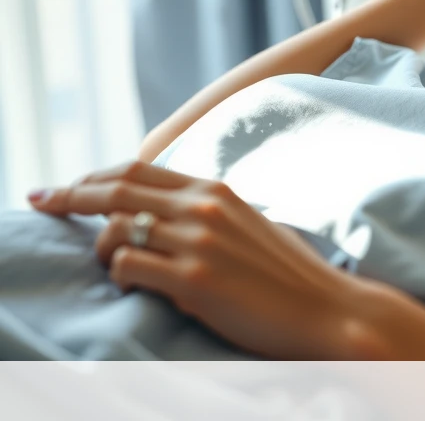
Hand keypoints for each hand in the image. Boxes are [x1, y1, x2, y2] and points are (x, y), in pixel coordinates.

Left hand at [27, 160, 367, 359]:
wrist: (328, 309)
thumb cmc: (289, 275)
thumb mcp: (248, 225)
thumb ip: (206, 212)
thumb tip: (159, 215)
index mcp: (217, 190)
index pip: (138, 170)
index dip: (92, 176)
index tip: (64, 186)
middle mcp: (205, 208)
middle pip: (115, 188)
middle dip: (69, 194)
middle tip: (41, 201)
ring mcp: (199, 243)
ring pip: (115, 230)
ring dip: (100, 249)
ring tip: (114, 267)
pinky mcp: (194, 281)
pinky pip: (127, 268)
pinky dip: (119, 277)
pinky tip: (135, 288)